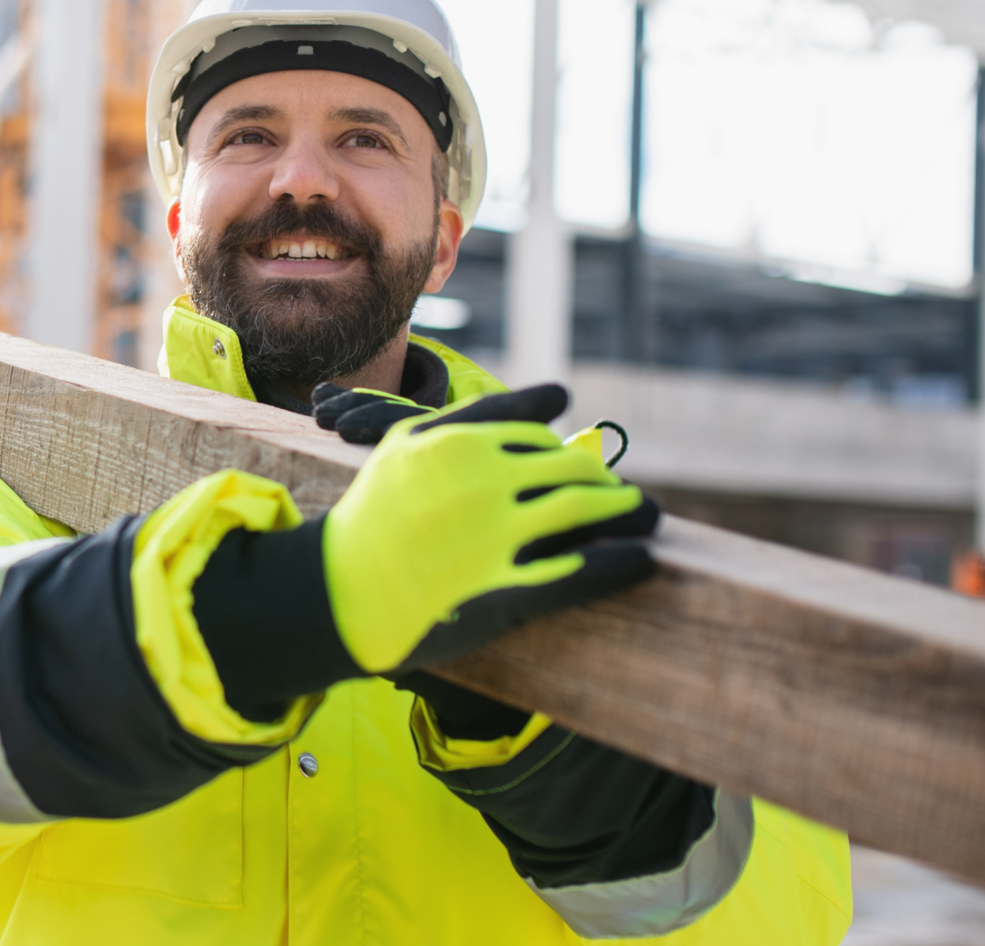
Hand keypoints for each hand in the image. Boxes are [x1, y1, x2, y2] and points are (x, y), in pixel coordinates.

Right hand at [321, 384, 658, 671]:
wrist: (341, 589)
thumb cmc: (375, 513)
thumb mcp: (412, 446)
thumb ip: (482, 414)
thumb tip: (561, 393)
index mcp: (463, 444)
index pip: (538, 440)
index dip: (566, 454)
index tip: (580, 465)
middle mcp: (484, 483)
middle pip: (568, 471)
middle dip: (604, 482)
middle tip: (625, 494)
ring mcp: (496, 536)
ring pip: (581, 512)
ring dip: (623, 512)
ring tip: (643, 516)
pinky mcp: (505, 589)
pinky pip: (578, 572)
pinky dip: (618, 564)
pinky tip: (643, 560)